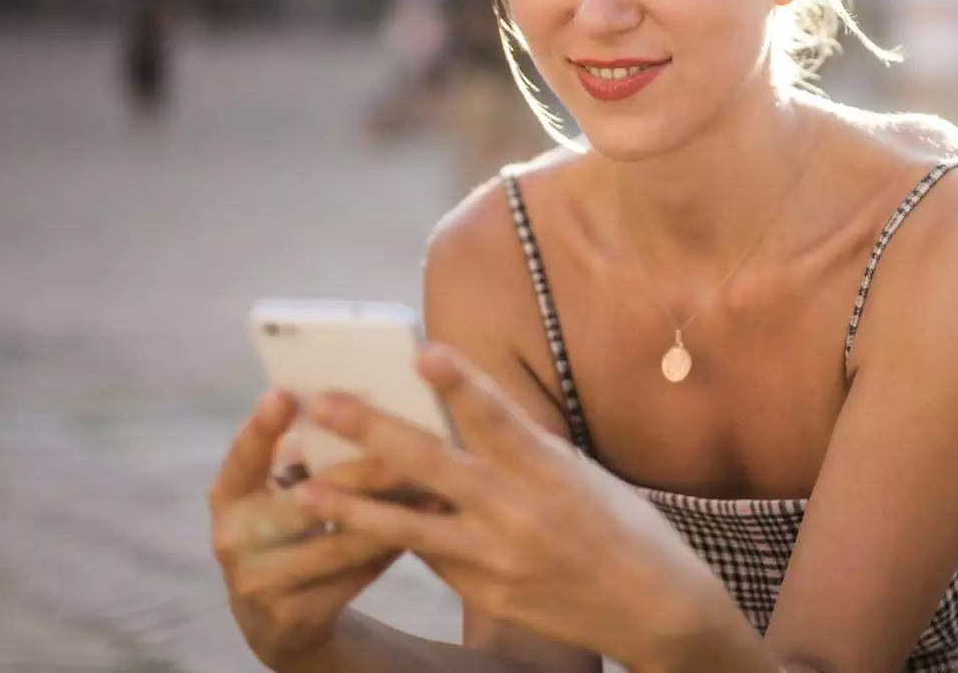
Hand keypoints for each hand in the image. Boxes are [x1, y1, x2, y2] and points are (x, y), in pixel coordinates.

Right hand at [208, 391, 406, 668]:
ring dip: (390, 516)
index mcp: (228, 497)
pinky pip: (355, 577)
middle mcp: (234, 540)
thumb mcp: (279, 490)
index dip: (261, 429)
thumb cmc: (289, 524)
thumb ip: (305, 454)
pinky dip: (392, 547)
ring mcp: (261, 583)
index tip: (285, 394)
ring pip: (338, 545)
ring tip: (433, 487)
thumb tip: (359, 406)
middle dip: (357, 477)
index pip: (242, 459)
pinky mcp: (295, 616)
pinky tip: (428, 525)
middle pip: (302, 504)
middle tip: (403, 452)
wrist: (276, 615)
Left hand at [292, 345, 741, 669]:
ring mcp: (497, 559)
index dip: (460, 382)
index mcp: (550, 470)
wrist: (654, 608)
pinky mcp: (484, 594)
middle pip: (433, 466)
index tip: (421, 350)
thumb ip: (518, 453)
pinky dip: (394, 535)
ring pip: (409, 527)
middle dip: (372, 432)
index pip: (497, 416)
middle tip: (321, 403)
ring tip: (304, 485)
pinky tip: (354, 520)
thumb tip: (455, 426)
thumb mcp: (577, 474)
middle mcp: (519, 512)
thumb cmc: (621, 525)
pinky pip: (430, 558)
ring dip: (351, 503)